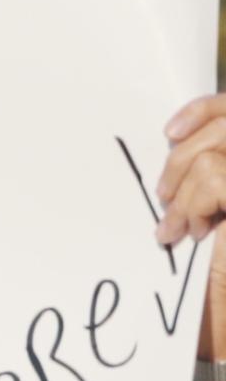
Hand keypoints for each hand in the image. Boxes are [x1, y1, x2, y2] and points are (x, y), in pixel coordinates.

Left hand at [157, 94, 225, 354]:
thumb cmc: (215, 270)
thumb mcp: (209, 208)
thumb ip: (204, 173)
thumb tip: (178, 141)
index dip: (206, 110)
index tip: (170, 132)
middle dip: (183, 159)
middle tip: (164, 197)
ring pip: (216, 158)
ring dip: (185, 194)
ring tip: (180, 227)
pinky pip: (217, 177)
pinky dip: (194, 205)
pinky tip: (194, 233)